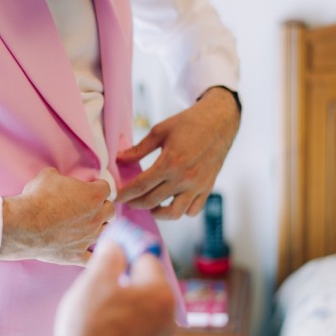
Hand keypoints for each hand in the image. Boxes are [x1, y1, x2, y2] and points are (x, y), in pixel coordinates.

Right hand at [0, 167, 114, 264]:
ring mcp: (89, 237)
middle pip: (110, 210)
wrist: (24, 225)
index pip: (105, 188)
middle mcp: (96, 217)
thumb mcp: (48, 176)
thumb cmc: (36, 198)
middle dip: (101, 207)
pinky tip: (88, 250)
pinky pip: (94, 258)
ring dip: (99, 227)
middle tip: (89, 206)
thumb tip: (58, 179)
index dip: (96, 187)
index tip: (89, 188)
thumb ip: (61, 177)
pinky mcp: (78, 254)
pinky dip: (93, 254)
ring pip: (106, 232)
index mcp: (94, 195)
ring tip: (88, 226)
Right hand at [53, 240, 175, 335]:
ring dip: (126, 308)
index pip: (147, 258)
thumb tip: (116, 245)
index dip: (126, 253)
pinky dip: (126, 331)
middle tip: (100, 288)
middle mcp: (169, 316)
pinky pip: (140, 335)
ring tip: (100, 315)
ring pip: (144, 312)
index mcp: (160, 292)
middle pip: (147, 286)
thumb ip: (109, 256)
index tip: (111, 254)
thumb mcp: (95, 281)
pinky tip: (106, 335)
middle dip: (126, 283)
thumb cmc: (92, 325)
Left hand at [116, 87, 239, 218]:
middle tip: (127, 200)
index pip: (141, 186)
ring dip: (157, 213)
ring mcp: (197, 186)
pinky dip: (180, 211)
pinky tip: (171, 202)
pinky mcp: (207, 188)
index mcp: (170, 162)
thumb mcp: (160, 131)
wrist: (220, 121)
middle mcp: (184, 178)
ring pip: (174, 213)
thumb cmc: (189, 123)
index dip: (125, 193)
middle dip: (135, 203)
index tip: (116, 196)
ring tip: (149, 205)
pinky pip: (192, 210)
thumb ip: (139, 149)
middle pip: (152, 201)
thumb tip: (119, 158)